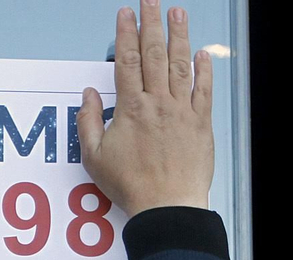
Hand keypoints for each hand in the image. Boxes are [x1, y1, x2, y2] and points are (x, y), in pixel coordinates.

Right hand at [78, 3, 213, 217]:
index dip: (126, 34)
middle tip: (151, 1)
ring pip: (180, 65)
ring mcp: (181, 111)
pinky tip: (202, 54)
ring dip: (179, 36)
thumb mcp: (95, 158)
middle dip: (151, 23)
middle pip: (154, 54)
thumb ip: (89, 122)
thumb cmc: (131, 186)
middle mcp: (158, 103)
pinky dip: (204, 70)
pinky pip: (204, 90)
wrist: (166, 206)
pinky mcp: (200, 124)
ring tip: (178, 13)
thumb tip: (88, 95)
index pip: (127, 61)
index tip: (125, 14)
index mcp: (131, 109)